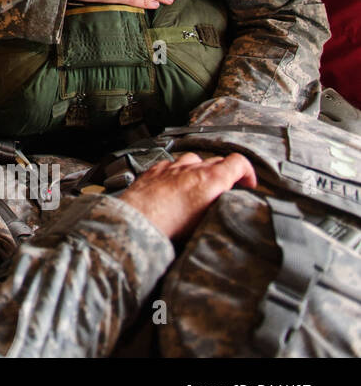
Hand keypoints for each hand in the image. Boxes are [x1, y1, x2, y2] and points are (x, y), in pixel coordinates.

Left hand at [118, 151, 256, 238]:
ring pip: (193, 160)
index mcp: (211, 179)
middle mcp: (192, 168)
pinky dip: (177, 172)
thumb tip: (229, 212)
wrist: (137, 222)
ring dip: (200, 170)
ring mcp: (172, 167)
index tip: (248, 184)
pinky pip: (171, 164)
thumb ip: (220, 209)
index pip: (238, 163)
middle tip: (225, 189)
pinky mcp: (154, 170)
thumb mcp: (207, 221)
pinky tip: (175, 184)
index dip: (248, 173)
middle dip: (225, 173)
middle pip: (217, 161)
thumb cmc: (169, 225)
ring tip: (200, 185)